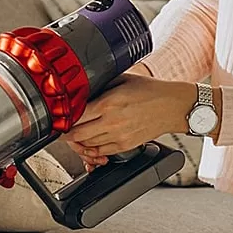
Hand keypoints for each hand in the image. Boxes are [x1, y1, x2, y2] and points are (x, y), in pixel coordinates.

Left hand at [61, 73, 191, 168]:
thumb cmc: (150, 91)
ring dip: (77, 143)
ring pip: (87, 146)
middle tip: (61, 130)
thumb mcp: (122, 79)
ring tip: (73, 137)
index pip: (76, 116)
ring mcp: (119, 136)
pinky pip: (101, 153)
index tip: (59, 118)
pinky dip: (92, 151)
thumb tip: (83, 89)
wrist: (173, 106)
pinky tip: (89, 145)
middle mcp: (112, 122)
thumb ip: (102, 85)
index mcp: (108, 103)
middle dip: (65, 134)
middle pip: (77, 135)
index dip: (63, 119)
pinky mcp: (125, 146)